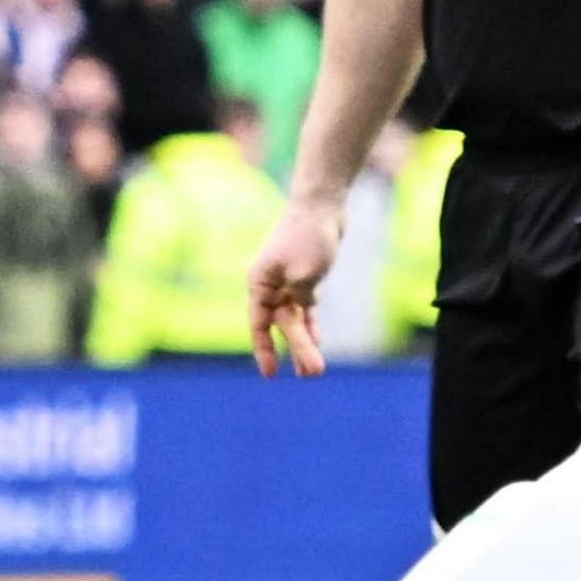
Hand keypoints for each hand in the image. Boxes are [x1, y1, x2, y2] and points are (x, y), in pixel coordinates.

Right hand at [247, 199, 341, 376]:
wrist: (321, 205)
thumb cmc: (308, 236)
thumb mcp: (304, 274)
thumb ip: (300, 300)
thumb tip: (301, 319)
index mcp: (259, 282)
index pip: (259, 324)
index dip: (264, 350)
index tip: (270, 374)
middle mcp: (269, 285)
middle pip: (281, 325)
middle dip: (296, 350)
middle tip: (313, 374)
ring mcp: (286, 282)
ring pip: (294, 320)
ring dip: (305, 342)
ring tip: (314, 370)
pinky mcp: (303, 278)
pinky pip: (305, 309)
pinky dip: (311, 325)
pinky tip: (317, 343)